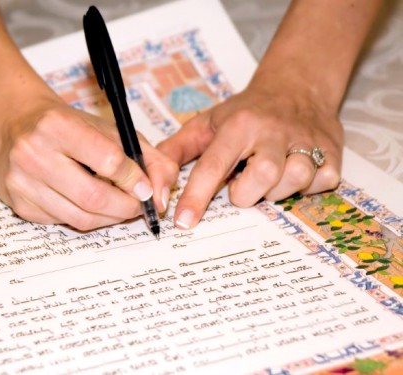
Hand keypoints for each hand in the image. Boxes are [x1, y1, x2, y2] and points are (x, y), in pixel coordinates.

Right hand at [0, 96, 177, 230]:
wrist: (16, 125)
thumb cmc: (69, 126)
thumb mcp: (109, 128)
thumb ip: (147, 157)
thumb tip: (162, 196)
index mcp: (57, 126)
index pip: (108, 160)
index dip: (133, 180)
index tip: (145, 189)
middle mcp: (33, 153)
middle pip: (93, 196)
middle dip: (125, 207)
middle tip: (138, 206)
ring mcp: (21, 181)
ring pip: (79, 217)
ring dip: (109, 218)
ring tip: (120, 208)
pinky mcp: (19, 204)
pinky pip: (63, 222)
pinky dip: (86, 219)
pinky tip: (91, 206)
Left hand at [157, 81, 342, 229]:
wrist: (298, 87)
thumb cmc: (246, 112)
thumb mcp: (207, 123)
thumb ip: (176, 151)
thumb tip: (154, 183)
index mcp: (239, 124)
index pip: (213, 165)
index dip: (196, 197)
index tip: (183, 222)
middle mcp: (274, 131)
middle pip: (262, 176)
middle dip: (246, 192)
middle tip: (241, 184)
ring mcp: (307, 142)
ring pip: (294, 181)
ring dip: (276, 190)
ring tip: (267, 176)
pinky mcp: (333, 154)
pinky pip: (319, 185)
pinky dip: (304, 187)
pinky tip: (292, 172)